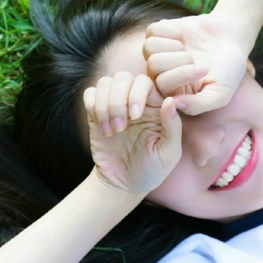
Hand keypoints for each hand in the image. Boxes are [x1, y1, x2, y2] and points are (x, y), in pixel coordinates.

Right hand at [83, 72, 184, 196]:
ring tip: (113, 131)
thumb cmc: (151, 170)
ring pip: (105, 83)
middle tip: (122, 127)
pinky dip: (93, 107)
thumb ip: (172, 127)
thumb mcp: (168, 153)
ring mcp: (115, 106)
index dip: (138, 92)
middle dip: (119, 100)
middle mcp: (135, 102)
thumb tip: (170, 101)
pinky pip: (89, 95)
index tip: (136, 117)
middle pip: (124, 78)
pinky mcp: (96, 114)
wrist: (124, 184)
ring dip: (106, 105)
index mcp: (156, 107)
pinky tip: (102, 128)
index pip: (147, 81)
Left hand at [143, 13, 249, 115]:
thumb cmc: (227, 69)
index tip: (205, 69)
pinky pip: (152, 30)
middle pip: (153, 65)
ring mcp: (157, 53)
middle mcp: (161, 74)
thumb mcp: (221, 93)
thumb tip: (172, 104)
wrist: (232, 38)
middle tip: (195, 57)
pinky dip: (170, 30)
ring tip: (187, 47)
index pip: (162, 85)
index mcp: (173, 93)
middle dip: (179, 58)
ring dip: (173, 45)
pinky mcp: (158, 34)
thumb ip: (198, 105)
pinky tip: (182, 35)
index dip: (183, 74)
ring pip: (149, 47)